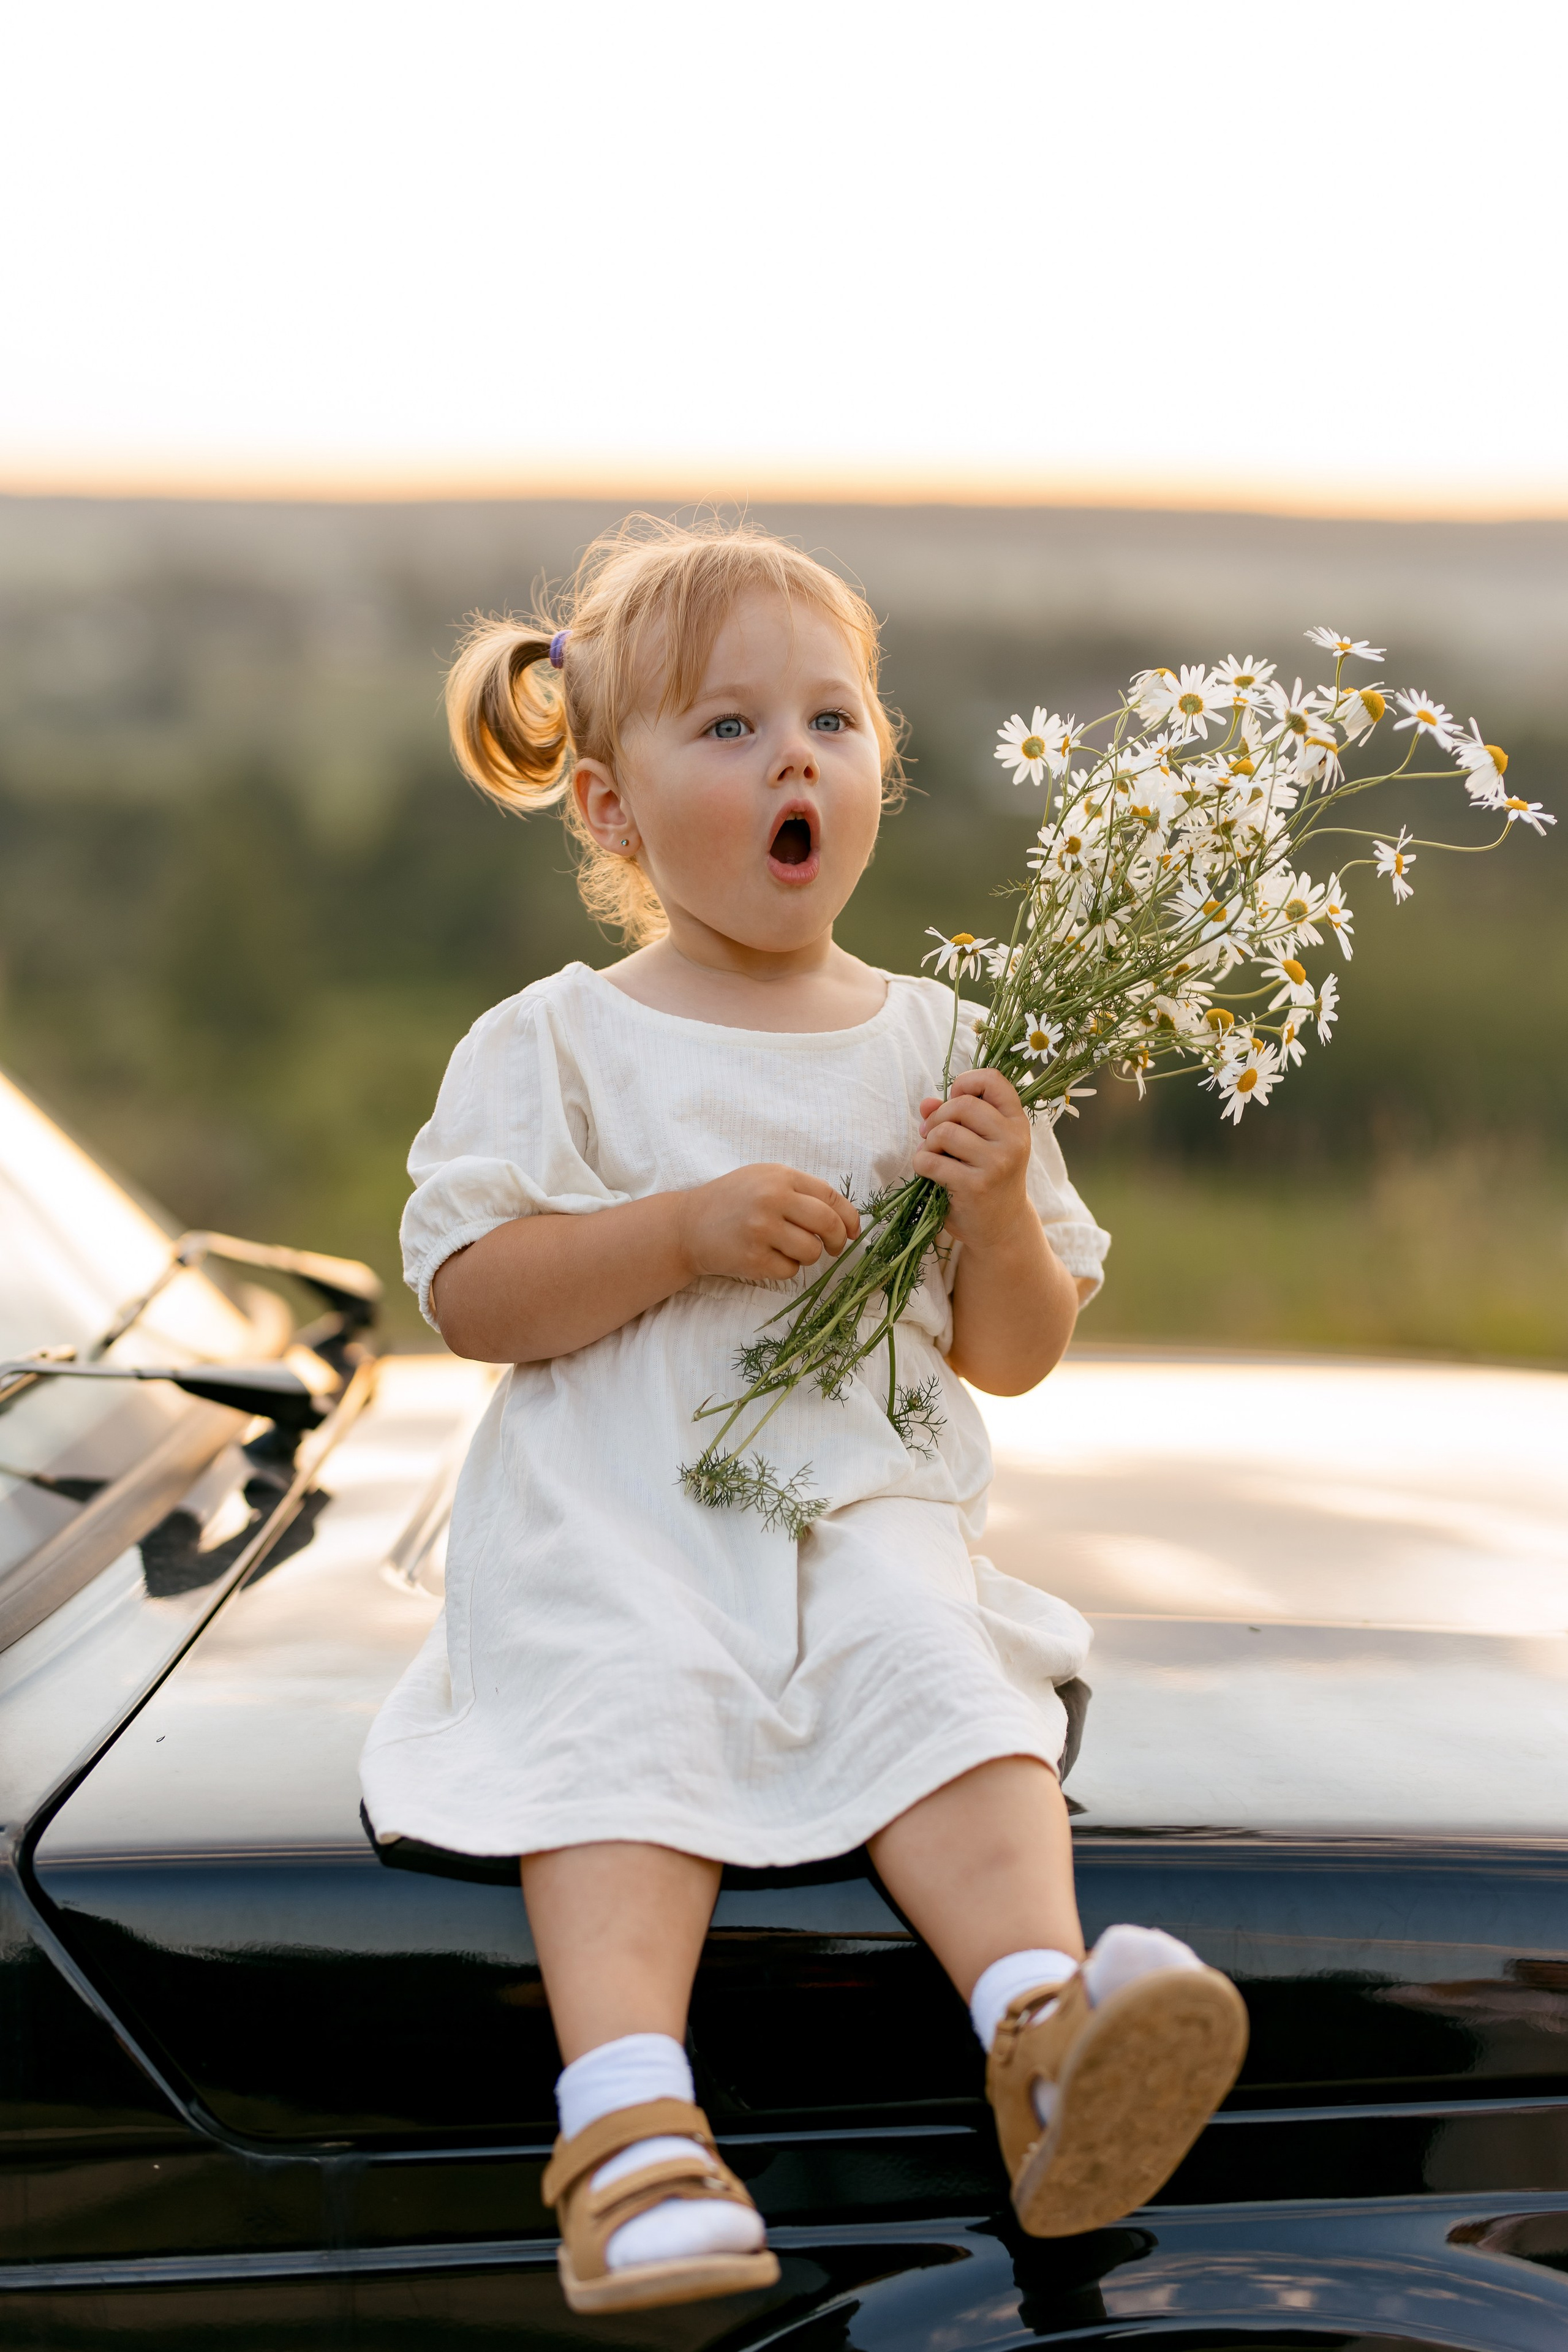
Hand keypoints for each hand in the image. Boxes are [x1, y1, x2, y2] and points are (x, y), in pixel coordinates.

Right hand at [677, 1165, 860, 1284]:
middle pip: (827, 1224)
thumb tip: (846, 1219)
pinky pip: (790, 1270)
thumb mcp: (764, 1180)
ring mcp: (761, 1229)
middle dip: (838, 1240)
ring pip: (812, 1251)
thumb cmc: (732, 1202)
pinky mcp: (753, 1258)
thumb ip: (800, 1191)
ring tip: (787, 1249)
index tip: (852, 1231)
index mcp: (779, 1176)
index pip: (830, 1196)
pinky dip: (785, 1268)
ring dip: (808, 1256)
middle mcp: (772, 1199)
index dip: (849, 1217)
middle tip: (834, 1248)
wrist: (687, 1225)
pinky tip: (767, 1257)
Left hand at [915, 1069, 1033, 1250]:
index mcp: (1017, 1122)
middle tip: (932, 1135)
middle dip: (938, 1118)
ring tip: (933, 1156)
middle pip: (962, 1105)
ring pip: (945, 1132)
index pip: (993, 1080)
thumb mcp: (981, 1143)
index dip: (966, 1083)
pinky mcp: (975, 1186)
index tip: (955, 1099)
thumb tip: (925, 1103)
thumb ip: (954, 1117)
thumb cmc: (988, 1177)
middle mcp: (1013, 1139)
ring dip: (928, 1143)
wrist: (1002, 1226)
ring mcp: (997, 1163)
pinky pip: (931, 1161)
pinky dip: (921, 1163)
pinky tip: (929, 1172)